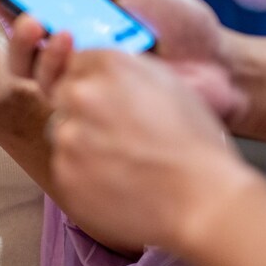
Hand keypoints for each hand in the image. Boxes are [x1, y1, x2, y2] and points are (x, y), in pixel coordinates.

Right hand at [8, 0, 248, 126]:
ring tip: (62, 35)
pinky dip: (70, 78)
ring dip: (43, 55)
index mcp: (83, 29)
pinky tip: (82, 58)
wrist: (224, 68)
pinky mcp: (104, 114)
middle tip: (30, 17)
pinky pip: (70, 102)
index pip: (34, 17)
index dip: (8, 1)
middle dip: (19, 34)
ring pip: (40, 78)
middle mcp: (78, 61)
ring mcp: (89, 89)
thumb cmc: (185, 30)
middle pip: (26, 53)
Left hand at [46, 49, 248, 252]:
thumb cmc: (196, 146)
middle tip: (116, 135)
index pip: (78, 63)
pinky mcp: (63, 173)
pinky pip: (64, 168)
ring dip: (81, 144)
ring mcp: (69, 135)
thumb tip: (105, 72)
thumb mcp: (169, 84)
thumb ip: (128, 70)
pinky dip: (82, 175)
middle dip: (83, 112)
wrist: (203, 202)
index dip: (96, 85)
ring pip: (62, 133)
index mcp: (110, 66)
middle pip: (64, 95)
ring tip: (121, 163)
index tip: (110, 103)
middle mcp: (82, 94)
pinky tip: (115, 183)